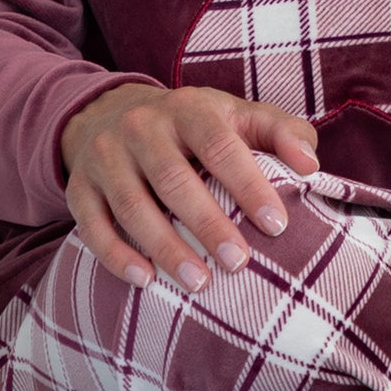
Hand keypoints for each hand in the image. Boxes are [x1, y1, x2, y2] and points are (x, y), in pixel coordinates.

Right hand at [59, 83, 318, 293]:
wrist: (111, 112)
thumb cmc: (194, 125)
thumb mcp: (237, 116)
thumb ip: (281, 133)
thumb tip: (311, 166)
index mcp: (188, 108)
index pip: (219, 145)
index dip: (248, 184)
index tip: (276, 225)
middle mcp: (142, 128)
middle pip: (174, 179)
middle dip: (208, 224)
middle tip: (239, 263)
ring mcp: (106, 157)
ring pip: (133, 206)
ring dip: (166, 248)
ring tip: (199, 283)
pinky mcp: (80, 188)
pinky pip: (92, 226)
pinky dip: (117, 255)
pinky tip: (146, 281)